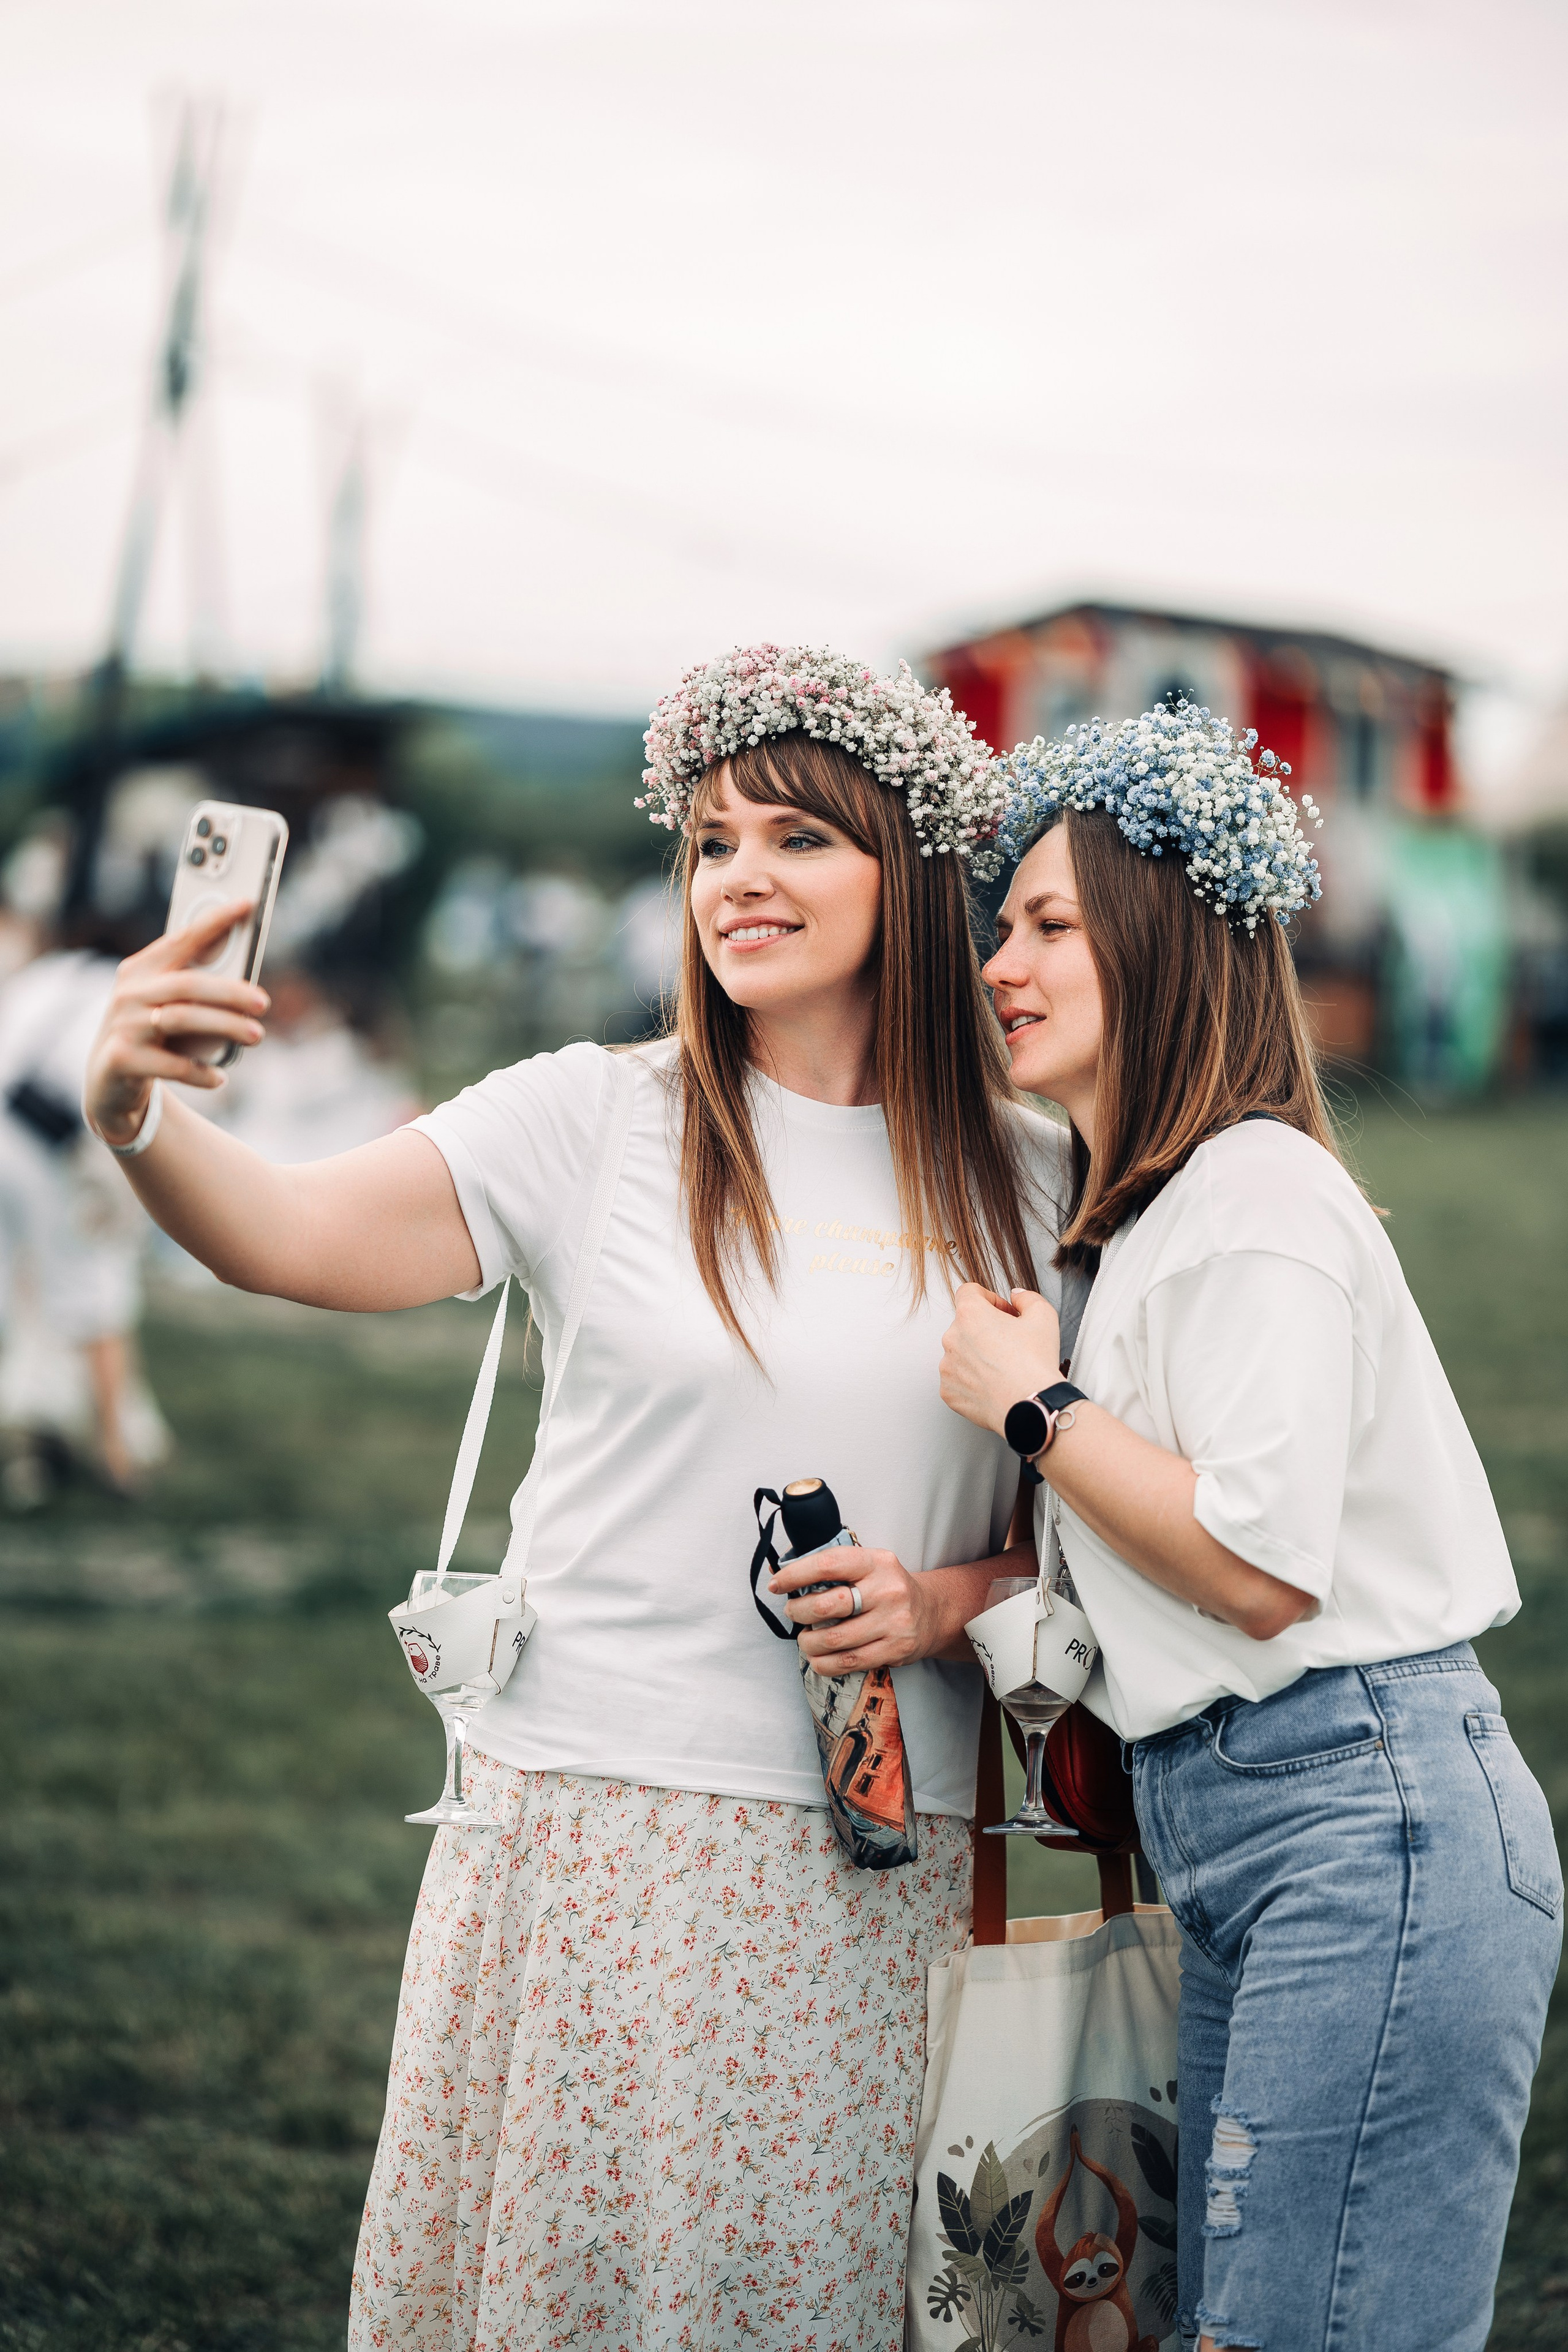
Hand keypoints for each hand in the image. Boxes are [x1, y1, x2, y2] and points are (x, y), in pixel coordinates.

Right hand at [84, 899, 268, 1143]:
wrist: (107, 1079)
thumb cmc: (150, 1032)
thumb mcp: (165, 1004)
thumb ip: (195, 987)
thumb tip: (248, 982)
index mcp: (141, 968)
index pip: (182, 939)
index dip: (215, 921)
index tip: (248, 904)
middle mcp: (128, 992)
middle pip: (188, 983)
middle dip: (231, 991)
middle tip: (264, 1003)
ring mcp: (122, 1025)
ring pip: (182, 1019)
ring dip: (225, 1026)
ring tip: (256, 1035)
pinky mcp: (122, 1059)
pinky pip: (172, 1065)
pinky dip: (201, 1072)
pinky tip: (219, 1077)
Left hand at [769, 1546, 939, 1673]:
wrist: (932, 1612)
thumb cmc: (887, 1588)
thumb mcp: (868, 1566)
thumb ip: (831, 1568)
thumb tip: (779, 1572)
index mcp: (877, 1562)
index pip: (829, 1564)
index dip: (796, 1575)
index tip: (776, 1584)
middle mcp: (887, 1591)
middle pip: (828, 1605)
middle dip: (798, 1611)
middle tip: (793, 1612)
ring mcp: (893, 1622)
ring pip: (834, 1639)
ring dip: (808, 1642)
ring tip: (805, 1639)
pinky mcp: (895, 1650)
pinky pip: (848, 1662)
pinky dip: (824, 1663)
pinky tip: (817, 1658)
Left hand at [940, 1282, 1062, 1437]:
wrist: (1032, 1406)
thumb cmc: (1035, 1364)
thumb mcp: (1044, 1316)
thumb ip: (1027, 1297)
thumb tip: (1016, 1296)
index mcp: (970, 1315)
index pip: (969, 1293)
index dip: (989, 1298)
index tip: (1002, 1311)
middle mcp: (952, 1339)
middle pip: (965, 1324)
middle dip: (985, 1329)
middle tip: (1009, 1342)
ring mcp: (948, 1367)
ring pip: (960, 1353)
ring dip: (977, 1355)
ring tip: (1003, 1367)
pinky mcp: (949, 1392)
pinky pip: (957, 1379)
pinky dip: (972, 1380)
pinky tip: (993, 1383)